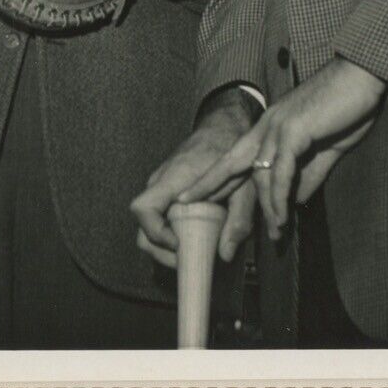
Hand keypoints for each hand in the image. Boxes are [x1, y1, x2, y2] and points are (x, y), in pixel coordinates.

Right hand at [131, 90, 258, 268]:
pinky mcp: (165, 189)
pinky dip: (167, 232)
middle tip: (187, 261)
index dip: (155, 233)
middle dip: (159, 249)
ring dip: (163, 244)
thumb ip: (238, 219)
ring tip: (190, 253)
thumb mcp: (246, 185)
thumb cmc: (233, 150)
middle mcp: (160, 181)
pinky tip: (190, 238)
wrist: (223, 126)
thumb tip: (224, 255)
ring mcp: (160, 185)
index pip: (143, 207)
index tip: (179, 245)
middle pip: (141, 223)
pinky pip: (157, 215)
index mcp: (175, 178)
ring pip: (146, 222)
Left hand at [176, 56, 384, 240]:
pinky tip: (282, 216)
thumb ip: (308, 174)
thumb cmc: (347, 107)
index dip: (216, 175)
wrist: (363, 75)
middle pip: (230, 161)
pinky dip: (280, 197)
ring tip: (275, 233)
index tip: (195, 193)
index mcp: (272, 127)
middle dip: (207, 183)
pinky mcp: (293, 130)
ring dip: (267, 208)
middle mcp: (268, 126)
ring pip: (259, 174)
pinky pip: (280, 171)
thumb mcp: (326, 148)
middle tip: (184, 204)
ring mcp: (278, 126)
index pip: (237, 156)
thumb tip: (294, 201)